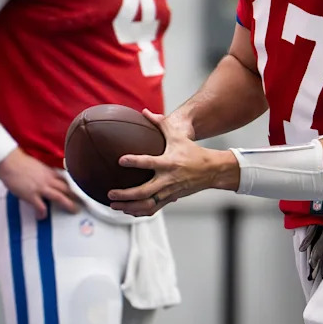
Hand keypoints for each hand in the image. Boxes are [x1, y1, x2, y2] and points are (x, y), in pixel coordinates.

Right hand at [0, 148, 77, 218]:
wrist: (10, 162)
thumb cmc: (20, 163)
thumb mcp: (37, 166)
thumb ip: (43, 173)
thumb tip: (44, 178)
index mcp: (49, 172)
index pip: (65, 180)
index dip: (72, 187)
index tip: (77, 192)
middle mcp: (48, 180)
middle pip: (66, 189)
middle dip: (76, 196)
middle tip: (83, 203)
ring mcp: (41, 187)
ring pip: (59, 197)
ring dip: (68, 204)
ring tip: (74, 210)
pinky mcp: (31, 195)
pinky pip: (40, 206)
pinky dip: (42, 213)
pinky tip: (41, 217)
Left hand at [107, 109, 236, 216]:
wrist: (211, 170)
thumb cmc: (193, 152)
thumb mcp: (178, 136)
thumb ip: (160, 124)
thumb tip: (145, 111)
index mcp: (169, 163)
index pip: (149, 162)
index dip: (135, 162)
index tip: (120, 160)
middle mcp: (168, 179)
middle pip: (144, 191)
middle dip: (126, 195)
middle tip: (111, 193)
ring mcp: (169, 191)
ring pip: (147, 204)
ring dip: (129, 207)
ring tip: (114, 205)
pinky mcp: (171, 198)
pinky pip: (153, 209)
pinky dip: (139, 212)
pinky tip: (128, 210)